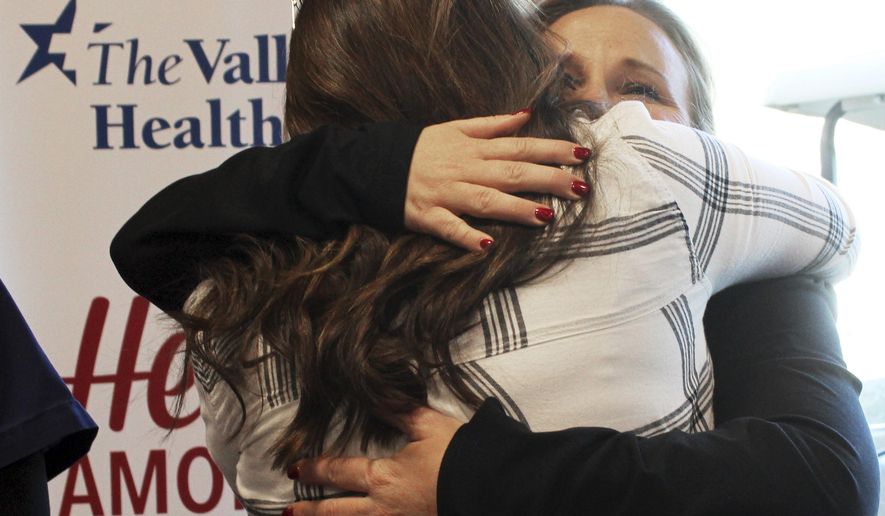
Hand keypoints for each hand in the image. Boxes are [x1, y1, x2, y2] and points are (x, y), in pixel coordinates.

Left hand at [282, 407, 462, 515]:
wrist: (495, 489)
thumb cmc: (461, 456)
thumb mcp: (429, 426)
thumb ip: (398, 409)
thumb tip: (374, 390)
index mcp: (384, 478)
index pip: (339, 472)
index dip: (316, 470)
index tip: (295, 469)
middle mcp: (384, 509)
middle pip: (337, 513)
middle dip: (310, 512)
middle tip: (288, 512)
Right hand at [404, 110, 591, 250]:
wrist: (372, 164)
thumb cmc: (419, 148)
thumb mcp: (454, 128)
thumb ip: (492, 124)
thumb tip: (526, 115)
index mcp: (474, 149)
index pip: (521, 147)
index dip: (552, 150)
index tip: (582, 155)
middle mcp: (465, 170)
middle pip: (512, 173)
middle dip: (547, 180)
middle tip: (580, 188)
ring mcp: (446, 194)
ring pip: (485, 200)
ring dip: (516, 209)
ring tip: (546, 216)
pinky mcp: (427, 216)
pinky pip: (448, 228)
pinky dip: (466, 237)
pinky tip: (487, 246)